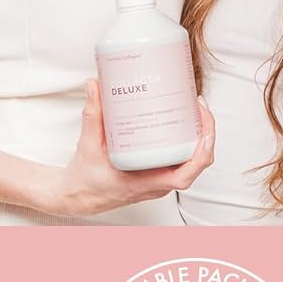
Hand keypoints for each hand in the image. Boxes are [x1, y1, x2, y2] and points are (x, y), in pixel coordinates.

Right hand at [49, 79, 215, 217]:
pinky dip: (187, 141)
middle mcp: (157, 184)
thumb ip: (92, 114)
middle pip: (196, 163)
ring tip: (195, 108)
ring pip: (190, 161)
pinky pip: (180, 159)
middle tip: (198, 104)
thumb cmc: (85, 179)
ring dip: (198, 136)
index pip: (185, 175)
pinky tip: (183, 121)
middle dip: (204, 133)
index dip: (201, 152)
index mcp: (145, 183)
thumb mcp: (88, 145)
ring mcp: (158, 179)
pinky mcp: (156, 173)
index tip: (203, 127)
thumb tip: (95, 85)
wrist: (78, 196)